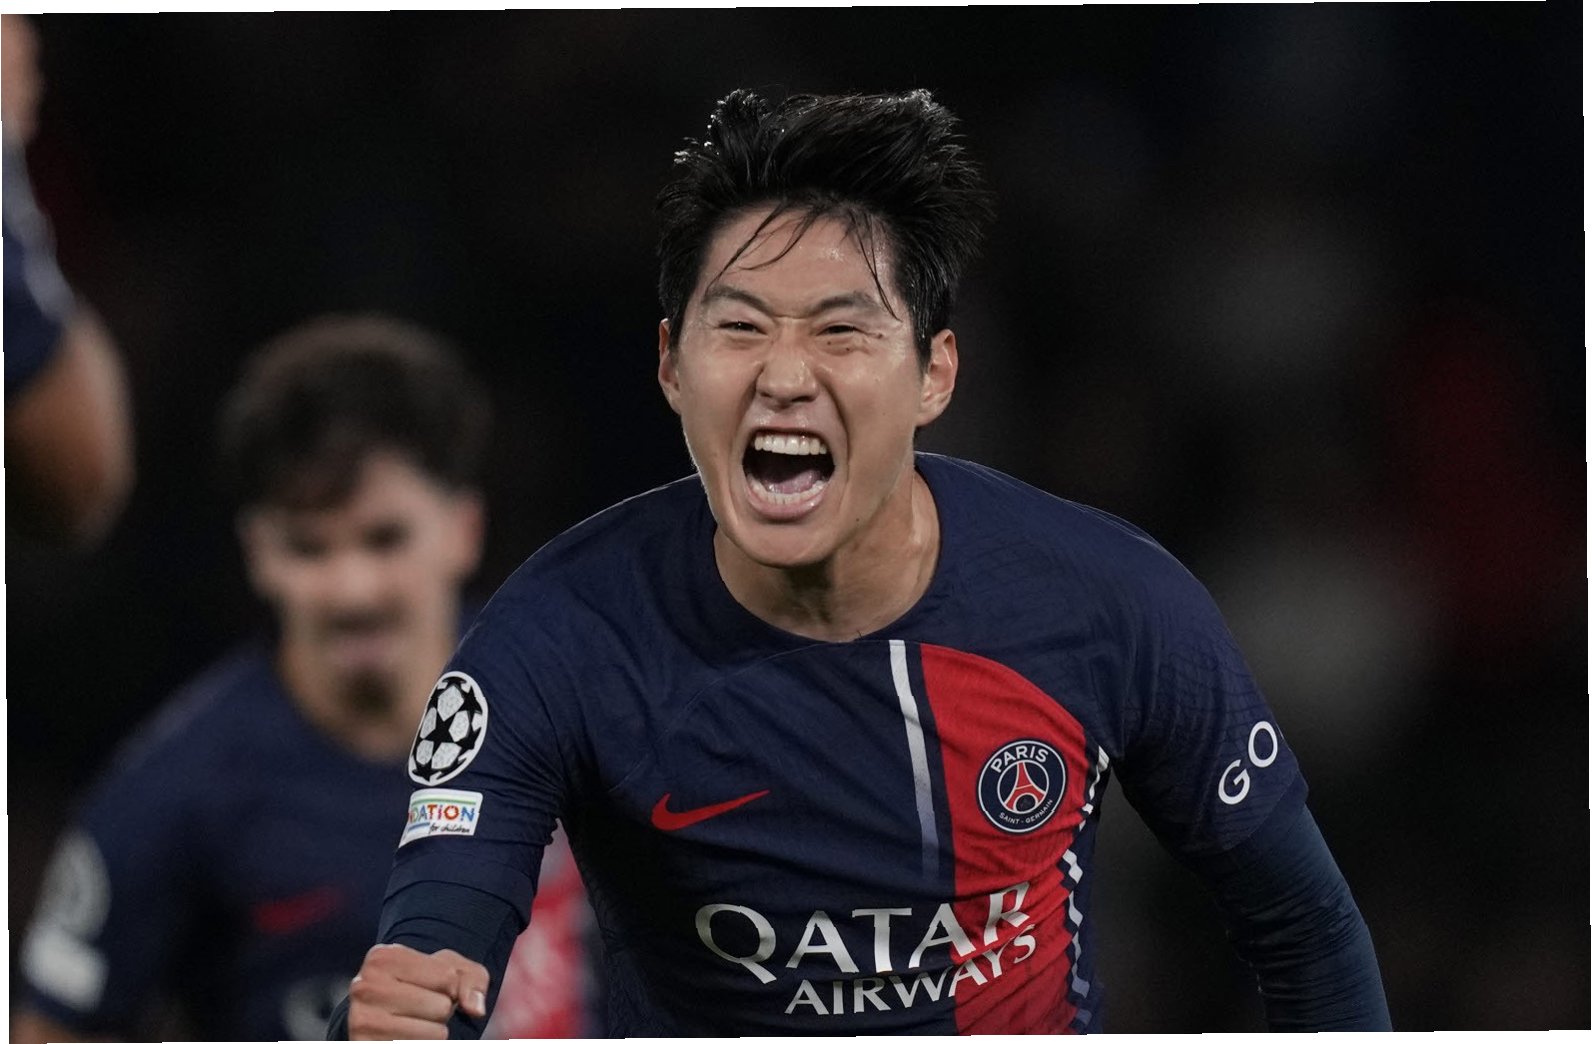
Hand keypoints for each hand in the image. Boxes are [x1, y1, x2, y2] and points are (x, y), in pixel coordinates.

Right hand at [346, 943, 488, 1040]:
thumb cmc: (422, 986)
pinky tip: (407, 1037)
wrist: (384, 1014)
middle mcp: (364, 987)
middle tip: (422, 1008)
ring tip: (416, 1023)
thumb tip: (475, 1009)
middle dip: (441, 1010)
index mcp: (383, 958)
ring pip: (434, 1034)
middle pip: (441, 1007)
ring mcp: (361, 1021)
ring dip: (433, 1032)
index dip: (450, 986)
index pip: (447, 978)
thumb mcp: (450, 970)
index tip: (431, 986)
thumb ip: (471, 980)